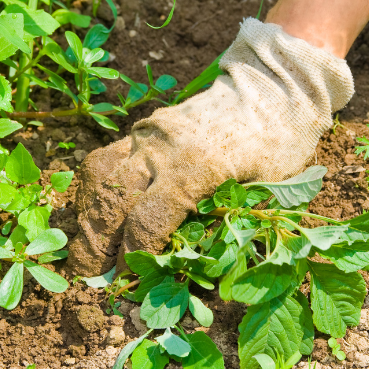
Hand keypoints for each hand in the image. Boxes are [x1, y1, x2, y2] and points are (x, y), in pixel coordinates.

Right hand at [65, 19, 353, 276]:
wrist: (273, 85)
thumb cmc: (280, 142)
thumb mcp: (267, 189)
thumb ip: (228, 224)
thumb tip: (189, 269)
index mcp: (197, 166)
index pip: (147, 221)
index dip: (134, 258)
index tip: (129, 284)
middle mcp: (163, 147)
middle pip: (112, 201)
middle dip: (96, 244)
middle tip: (94, 276)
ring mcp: (149, 133)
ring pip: (100, 177)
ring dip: (88, 216)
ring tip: (88, 247)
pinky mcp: (144, 127)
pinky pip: (106, 158)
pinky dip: (94, 189)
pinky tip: (96, 212)